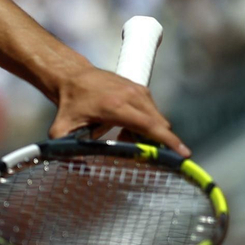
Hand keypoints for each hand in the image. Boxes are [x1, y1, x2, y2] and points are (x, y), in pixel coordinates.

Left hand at [50, 65, 188, 155]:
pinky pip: (152, 112)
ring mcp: (138, 90)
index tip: (183, 153)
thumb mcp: (61, 129)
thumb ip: (66, 150)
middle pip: (159, 125)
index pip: (150, 125)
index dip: (168, 141)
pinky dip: (145, 123)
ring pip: (157, 120)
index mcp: (115, 106)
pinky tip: (124, 127)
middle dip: (156, 142)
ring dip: (147, 133)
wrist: (72, 76)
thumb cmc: (69, 104)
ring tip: (121, 135)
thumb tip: (79, 169)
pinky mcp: (141, 89)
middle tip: (138, 152)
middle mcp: (132, 96)